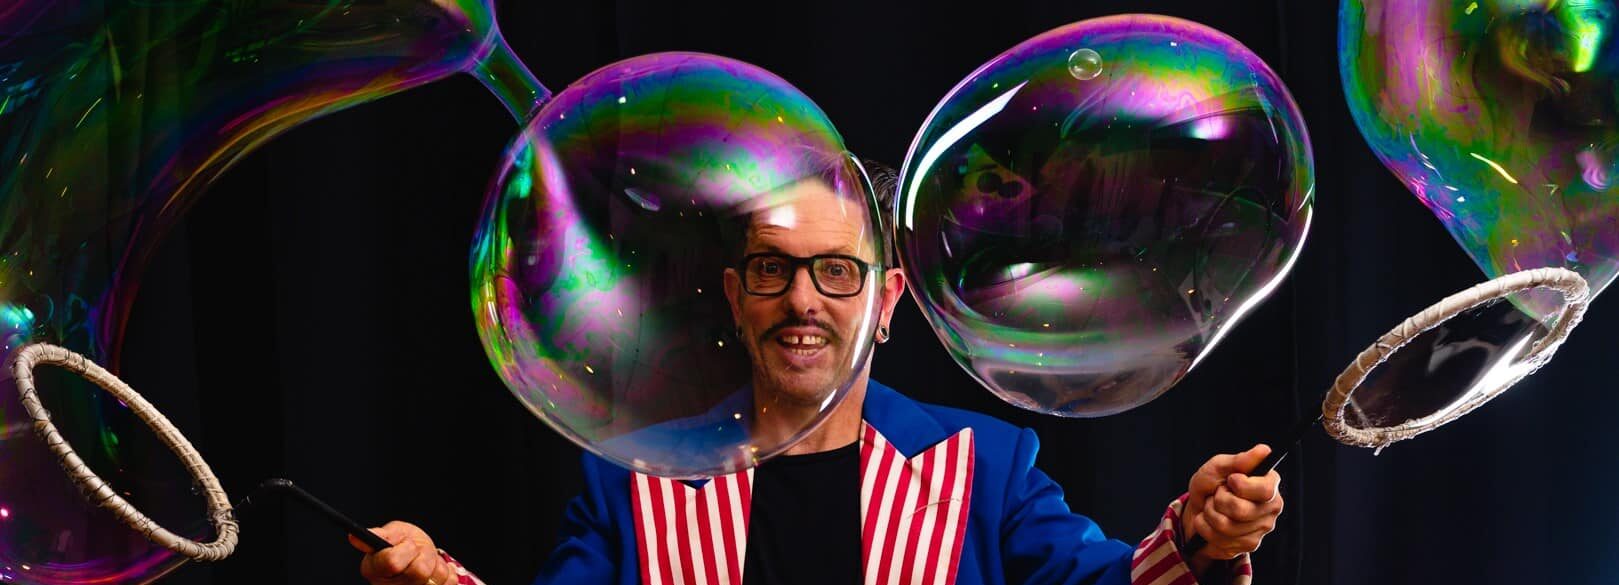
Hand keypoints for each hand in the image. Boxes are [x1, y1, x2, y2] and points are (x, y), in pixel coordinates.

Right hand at [349, 521, 457, 584]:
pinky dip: (446, 575)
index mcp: (373, 569)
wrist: (420, 554)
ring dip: (436, 567)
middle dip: (424, 556)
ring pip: (434, 580)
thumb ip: (381, 535)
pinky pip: (447, 583)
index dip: (407, 549)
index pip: (393, 562)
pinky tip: (434, 572)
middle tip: (418, 553)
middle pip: (418, 572)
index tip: (408, 544)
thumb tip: (355, 537)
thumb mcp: (394, 533)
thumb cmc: (404, 542)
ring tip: (426, 563)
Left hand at [1183, 444, 1283, 567]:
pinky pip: (1220, 540)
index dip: (1241, 486)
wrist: (1198, 510)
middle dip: (1218, 500)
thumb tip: (1264, 450)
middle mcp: (1272, 506)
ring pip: (1227, 526)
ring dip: (1209, 514)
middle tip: (1217, 494)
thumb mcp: (1218, 467)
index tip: (1230, 480)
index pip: (1264, 490)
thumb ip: (1239, 461)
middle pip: (1241, 510)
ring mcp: (1262, 528)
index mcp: (1269, 483)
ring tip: (1211, 508)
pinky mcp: (1250, 544)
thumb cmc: (1211, 485)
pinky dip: (1206, 528)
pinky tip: (1210, 522)